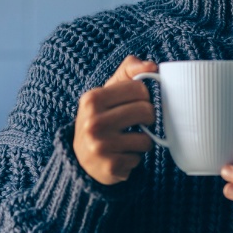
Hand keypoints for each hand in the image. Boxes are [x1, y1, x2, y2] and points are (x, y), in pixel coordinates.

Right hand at [73, 55, 157, 184]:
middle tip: (139, 122)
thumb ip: (129, 71)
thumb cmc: (101, 118)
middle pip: (146, 111)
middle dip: (148, 118)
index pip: (139, 88)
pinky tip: (121, 155)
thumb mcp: (107, 92)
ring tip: (128, 140)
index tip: (137, 103)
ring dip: (143, 141)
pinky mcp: (110, 166)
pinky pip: (139, 158)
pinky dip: (134, 157)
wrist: (80, 159)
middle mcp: (93, 122)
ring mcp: (100, 145)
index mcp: (92, 99)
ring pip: (146, 139)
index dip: (144, 96)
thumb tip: (152, 66)